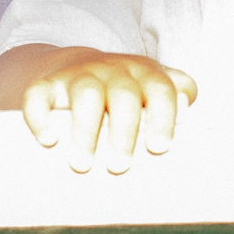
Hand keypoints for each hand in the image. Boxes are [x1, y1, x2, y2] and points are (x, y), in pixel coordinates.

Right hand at [0, 47, 194, 173]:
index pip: (162, 89)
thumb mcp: (151, 92)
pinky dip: (41, 117)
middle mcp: (115, 71)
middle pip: (125, 96)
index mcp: (147, 74)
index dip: (164, 116)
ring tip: (82, 165)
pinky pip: (40, 95)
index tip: (160, 148)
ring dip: (86, 131)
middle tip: (120, 167)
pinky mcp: (47, 84)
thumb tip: (194, 138)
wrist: (72, 67)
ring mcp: (80, 75)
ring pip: (86, 95)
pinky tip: (48, 140)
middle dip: (124, 133)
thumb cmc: (124, 93)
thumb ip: (174, 107)